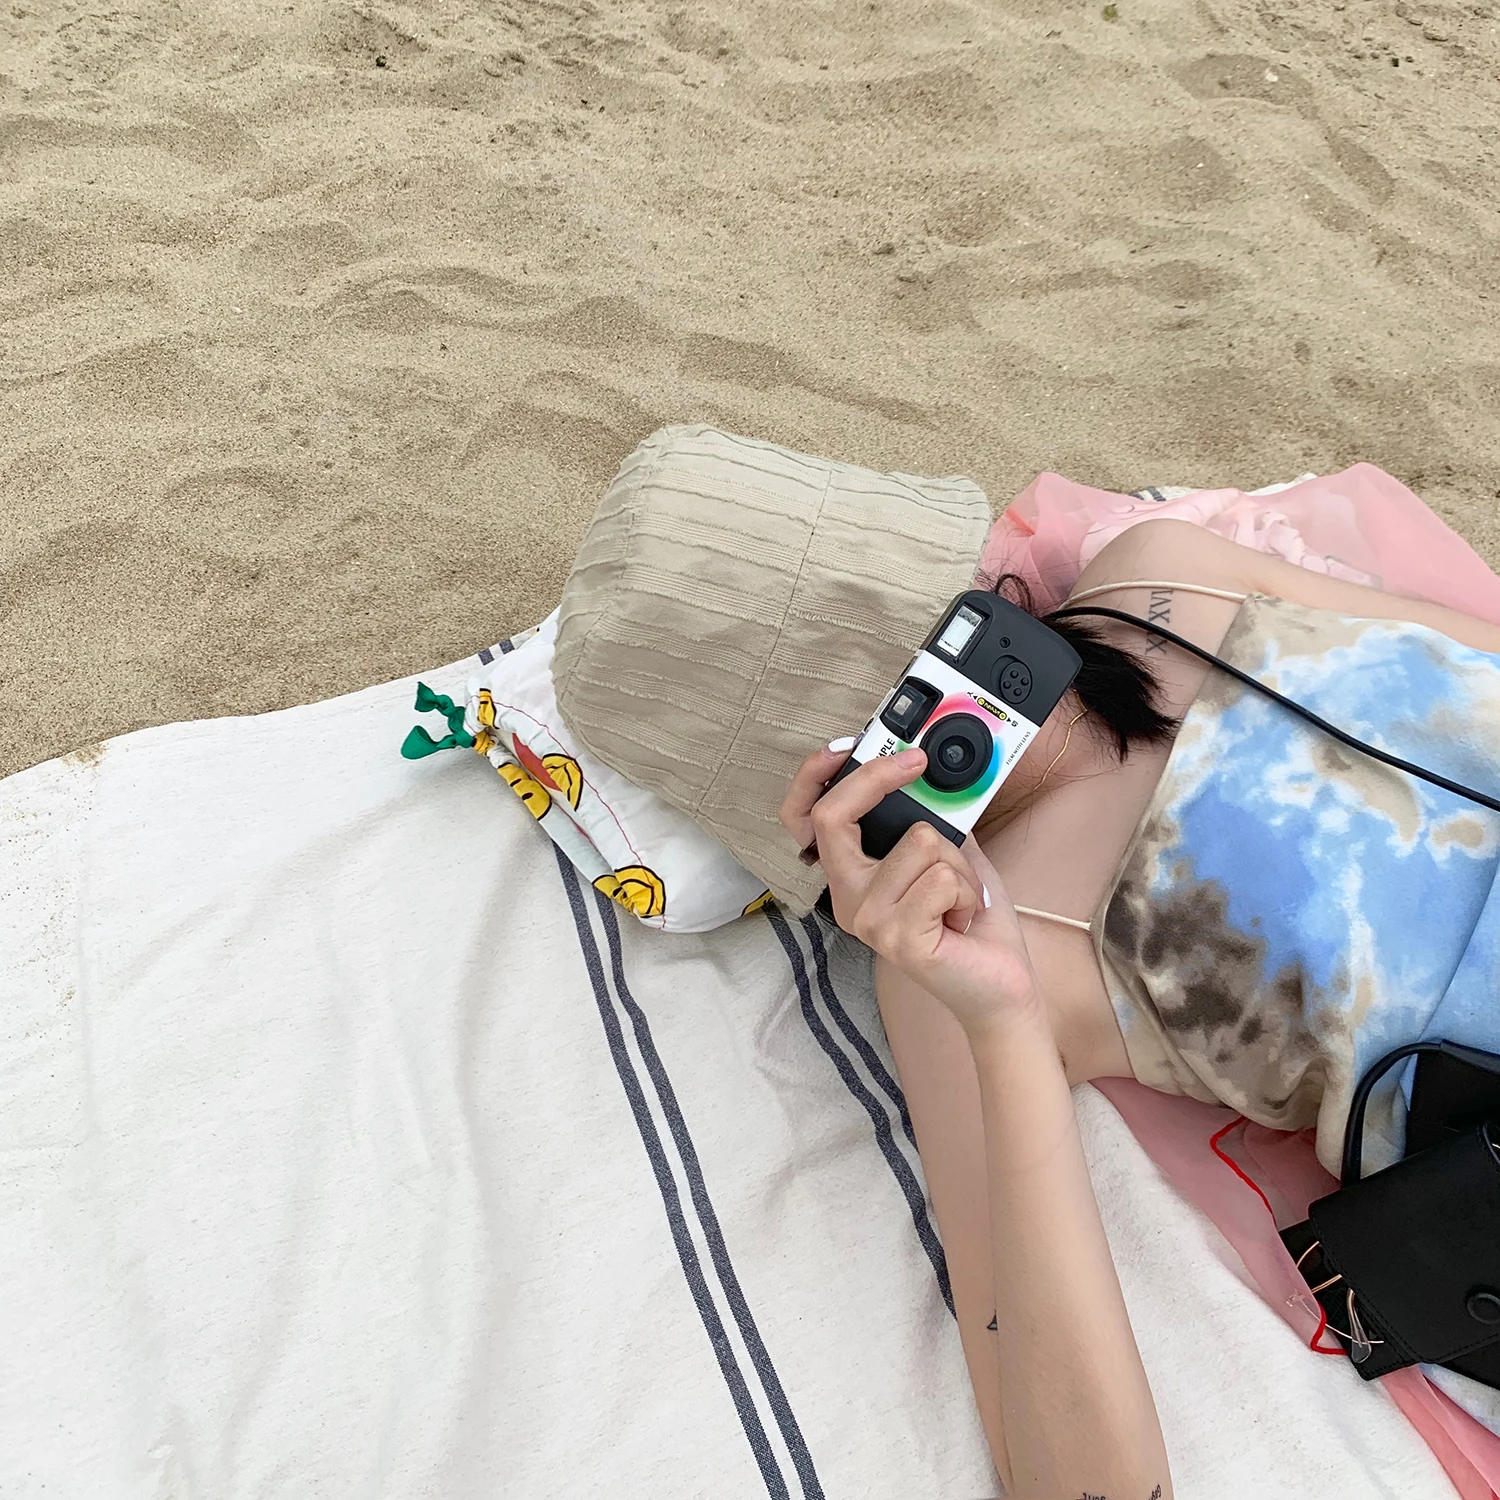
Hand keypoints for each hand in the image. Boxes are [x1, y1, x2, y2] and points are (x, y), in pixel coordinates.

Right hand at [779, 742, 1045, 1040]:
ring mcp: (868, 920)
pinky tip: (962, 918)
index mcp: (851, 875)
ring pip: (919, 841)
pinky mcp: (897, 938)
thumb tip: (930, 773)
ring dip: (957, 864)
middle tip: (916, 765)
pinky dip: (966, 890)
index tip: (848, 745)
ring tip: (958, 897)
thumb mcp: (947, 853)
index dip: (814, 776)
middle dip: (879, 778)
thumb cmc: (970, 920)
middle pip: (834, 817)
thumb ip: (929, 817)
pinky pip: (940, 877)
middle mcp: (848, 898)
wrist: (998, 984)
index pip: (805, 819)